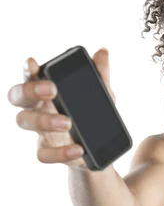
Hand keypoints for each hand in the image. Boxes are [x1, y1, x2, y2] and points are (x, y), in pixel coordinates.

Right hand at [7, 47, 115, 169]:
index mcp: (45, 91)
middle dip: (31, 90)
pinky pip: (43, 153)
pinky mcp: (47, 150)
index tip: (33, 63)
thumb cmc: (89, 115)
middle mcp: (37, 108)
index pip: (30, 76)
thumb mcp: (100, 96)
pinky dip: (60, 153)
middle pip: (18, 96)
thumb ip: (100, 76)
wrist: (96, 150)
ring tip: (67, 123)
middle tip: (52, 90)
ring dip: (44, 120)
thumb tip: (103, 52)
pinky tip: (78, 149)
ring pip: (25, 122)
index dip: (28, 70)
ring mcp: (39, 131)